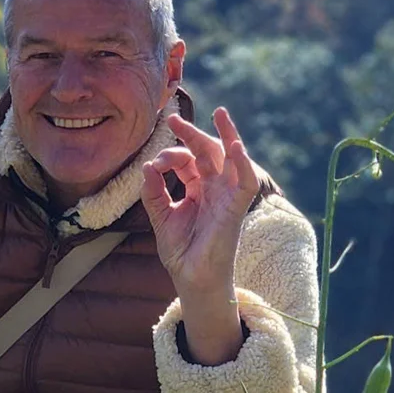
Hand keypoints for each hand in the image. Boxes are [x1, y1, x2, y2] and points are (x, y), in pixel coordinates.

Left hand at [141, 107, 260, 364]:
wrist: (192, 279)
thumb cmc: (180, 251)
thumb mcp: (160, 216)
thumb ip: (153, 192)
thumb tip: (147, 166)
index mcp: (197, 191)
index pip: (188, 162)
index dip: (171, 156)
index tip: (154, 166)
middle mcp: (214, 190)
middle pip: (208, 153)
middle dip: (193, 134)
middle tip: (174, 119)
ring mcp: (226, 198)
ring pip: (232, 159)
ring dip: (228, 135)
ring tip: (221, 113)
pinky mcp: (236, 209)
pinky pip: (246, 183)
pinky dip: (243, 163)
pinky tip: (235, 146)